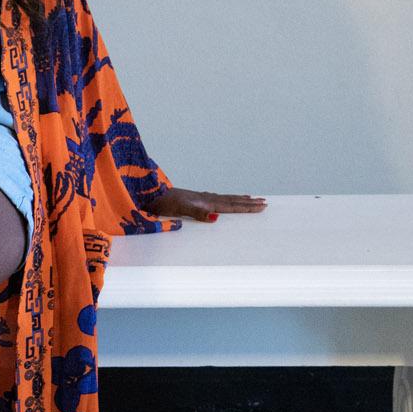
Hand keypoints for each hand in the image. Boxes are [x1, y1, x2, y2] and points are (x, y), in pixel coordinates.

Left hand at [144, 186, 266, 221]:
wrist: (147, 193)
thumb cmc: (161, 203)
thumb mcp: (180, 208)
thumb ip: (197, 212)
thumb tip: (216, 218)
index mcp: (204, 202)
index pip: (230, 206)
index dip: (246, 207)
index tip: (262, 206)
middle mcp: (204, 199)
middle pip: (231, 200)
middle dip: (248, 203)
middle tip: (264, 202)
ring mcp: (199, 198)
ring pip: (224, 198)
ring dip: (238, 200)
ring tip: (250, 198)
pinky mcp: (193, 199)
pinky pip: (215, 199)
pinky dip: (225, 200)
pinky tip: (223, 200)